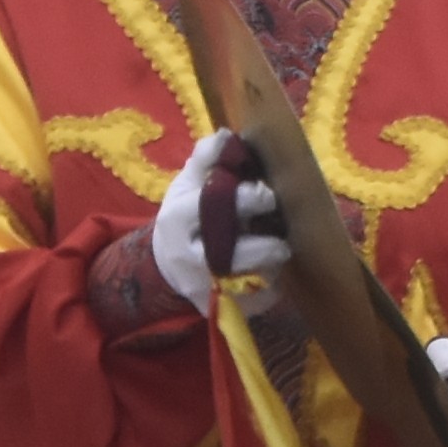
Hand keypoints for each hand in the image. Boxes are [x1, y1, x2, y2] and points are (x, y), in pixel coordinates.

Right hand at [148, 129, 286, 314]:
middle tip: (281, 237)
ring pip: (252, 279)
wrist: (166, 265)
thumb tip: (228, 136)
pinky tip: (269, 274)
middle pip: (237, 254)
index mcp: (177, 219)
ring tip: (276, 252)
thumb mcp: (187, 184)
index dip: (248, 199)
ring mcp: (203, 288)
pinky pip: (257, 301)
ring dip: (271, 265)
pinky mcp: (218, 309)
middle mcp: (187, 257)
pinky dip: (271, 287)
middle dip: (267, 243)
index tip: (266, 195)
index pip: (215, 206)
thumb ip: (207, 158)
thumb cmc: (186, 216)